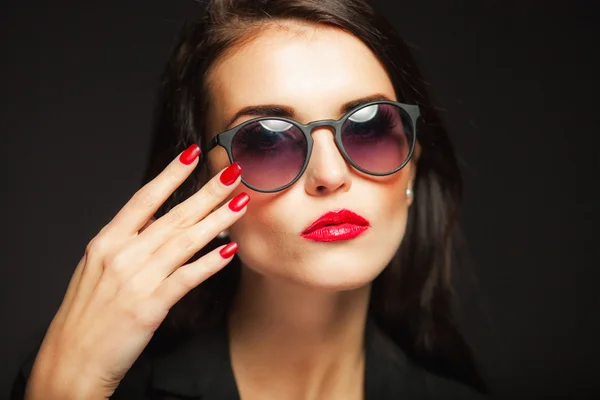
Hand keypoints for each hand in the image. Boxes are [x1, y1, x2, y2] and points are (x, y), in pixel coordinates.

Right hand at [25, 145, 247, 398]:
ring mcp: (136, 280)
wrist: (71, 359)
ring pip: (185, 241)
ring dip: (217, 221)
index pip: (143, 199)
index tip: (193, 154)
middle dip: (207, 192)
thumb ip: (126, 244)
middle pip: (173, 216)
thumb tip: (157, 222)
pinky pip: (186, 278)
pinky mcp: (150, 307)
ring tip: (240, 204)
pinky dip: (209, 263)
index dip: (170, 175)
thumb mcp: (97, 270)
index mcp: (107, 242)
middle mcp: (122, 255)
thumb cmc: (86, 315)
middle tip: (233, 173)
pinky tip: (229, 250)